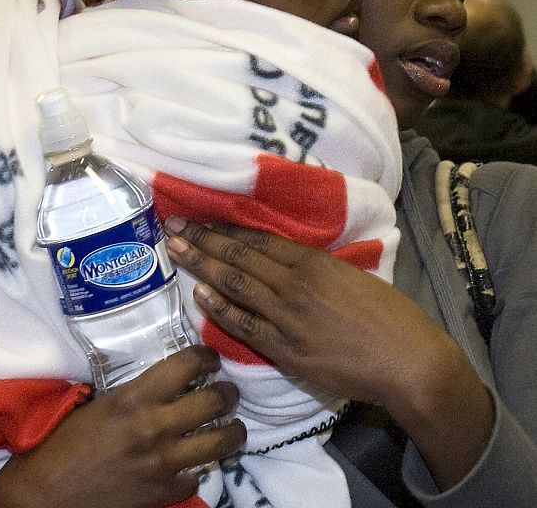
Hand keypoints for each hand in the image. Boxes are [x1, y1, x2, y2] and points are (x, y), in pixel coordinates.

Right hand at [0, 346, 245, 507]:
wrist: (44, 496)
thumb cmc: (62, 443)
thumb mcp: (99, 403)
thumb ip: (135, 391)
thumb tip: (164, 379)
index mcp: (135, 397)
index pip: (187, 364)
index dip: (207, 357)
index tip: (211, 358)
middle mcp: (155, 426)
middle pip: (215, 401)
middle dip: (229, 392)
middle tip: (229, 391)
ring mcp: (163, 462)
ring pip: (221, 442)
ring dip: (233, 431)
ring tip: (233, 427)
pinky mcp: (162, 494)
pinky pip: (196, 478)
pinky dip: (196, 471)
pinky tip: (190, 464)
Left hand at [164, 218, 493, 489]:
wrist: (407, 360)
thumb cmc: (388, 316)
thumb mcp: (352, 277)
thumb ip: (317, 268)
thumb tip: (287, 260)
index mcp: (314, 262)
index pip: (258, 239)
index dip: (224, 229)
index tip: (199, 219)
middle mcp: (295, 283)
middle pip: (239, 256)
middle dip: (202, 240)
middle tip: (171, 226)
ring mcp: (288, 316)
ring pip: (236, 284)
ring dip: (202, 266)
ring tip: (175, 251)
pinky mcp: (286, 348)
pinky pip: (245, 324)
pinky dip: (221, 307)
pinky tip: (200, 294)